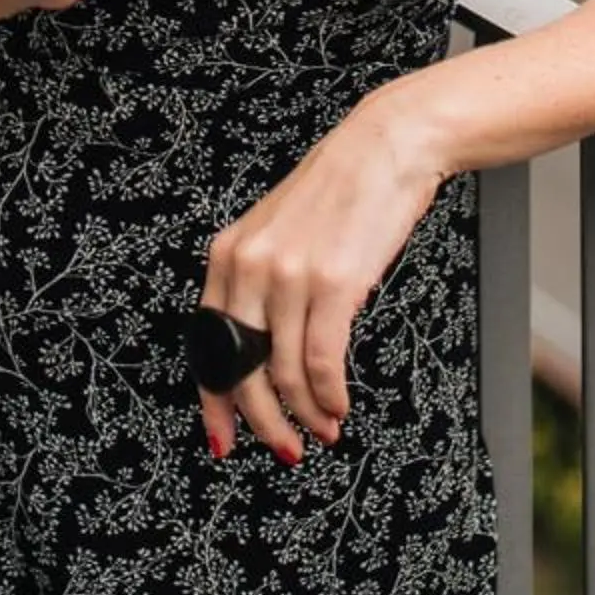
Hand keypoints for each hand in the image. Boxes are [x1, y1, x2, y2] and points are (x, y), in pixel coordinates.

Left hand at [195, 93, 448, 460]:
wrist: (386, 147)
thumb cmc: (341, 190)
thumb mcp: (279, 233)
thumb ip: (261, 285)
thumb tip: (262, 353)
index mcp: (228, 255)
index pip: (208, 346)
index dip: (215, 403)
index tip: (224, 438)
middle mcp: (249, 266)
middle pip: (241, 370)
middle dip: (263, 422)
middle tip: (285, 447)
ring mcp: (289, 275)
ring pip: (284, 374)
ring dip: (306, 414)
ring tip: (323, 428)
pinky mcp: (333, 283)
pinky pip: (321, 361)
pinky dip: (330, 395)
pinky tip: (339, 405)